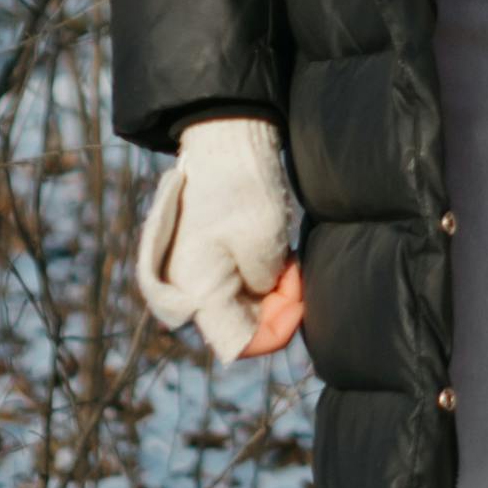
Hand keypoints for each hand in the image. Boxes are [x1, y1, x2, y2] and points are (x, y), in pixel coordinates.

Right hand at [138, 117, 305, 360]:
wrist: (224, 144)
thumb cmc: (242, 192)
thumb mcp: (265, 247)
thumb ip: (264, 289)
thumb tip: (264, 298)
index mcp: (194, 292)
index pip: (238, 343)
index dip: (277, 331)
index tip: (300, 302)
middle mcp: (186, 289)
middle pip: (240, 324)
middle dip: (277, 307)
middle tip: (297, 272)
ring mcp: (194, 274)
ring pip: (241, 304)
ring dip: (272, 290)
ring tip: (288, 258)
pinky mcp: (204, 259)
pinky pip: (236, 284)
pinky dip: (261, 276)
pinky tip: (277, 254)